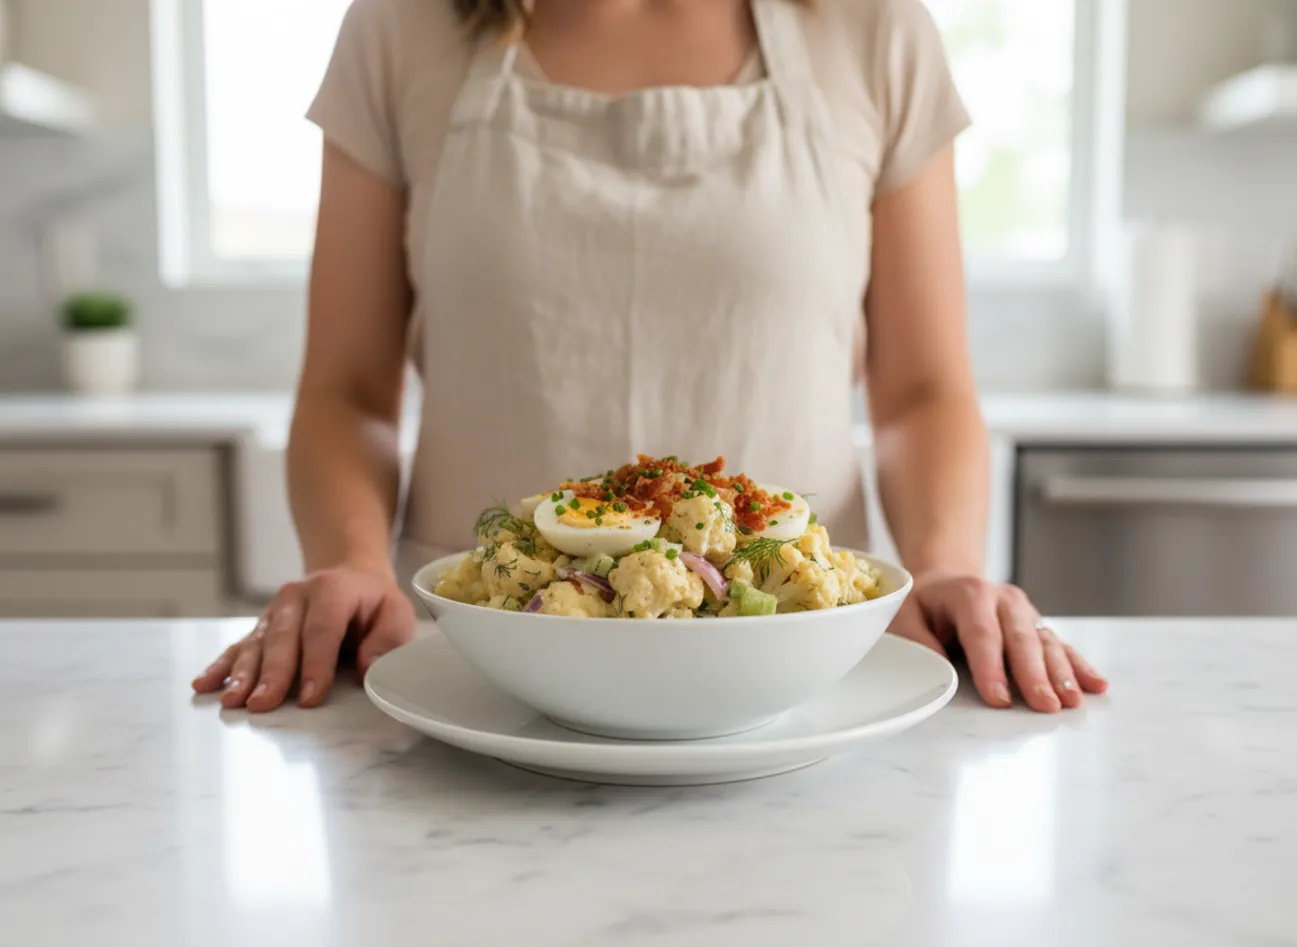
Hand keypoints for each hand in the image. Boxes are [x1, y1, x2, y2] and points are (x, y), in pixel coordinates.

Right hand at [192, 565, 416, 711]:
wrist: (349, 576)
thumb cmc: (374, 604)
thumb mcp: (397, 612)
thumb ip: (388, 638)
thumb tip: (367, 667)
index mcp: (333, 590)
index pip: (322, 629)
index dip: (316, 664)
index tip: (310, 697)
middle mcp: (297, 597)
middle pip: (283, 638)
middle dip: (272, 673)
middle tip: (262, 703)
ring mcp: (275, 611)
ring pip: (257, 643)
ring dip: (243, 673)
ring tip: (232, 700)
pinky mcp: (262, 626)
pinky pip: (239, 646)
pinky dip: (221, 666)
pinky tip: (204, 684)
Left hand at [888, 570, 1107, 711]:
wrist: (947, 579)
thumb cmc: (924, 602)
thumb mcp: (903, 613)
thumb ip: (916, 641)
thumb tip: (938, 672)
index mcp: (969, 594)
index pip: (982, 634)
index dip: (991, 668)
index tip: (998, 699)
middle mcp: (1004, 600)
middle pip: (1021, 640)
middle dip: (1034, 675)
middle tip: (1045, 706)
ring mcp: (1025, 613)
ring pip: (1046, 643)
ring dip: (1062, 673)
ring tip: (1072, 701)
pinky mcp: (1037, 627)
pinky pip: (1061, 646)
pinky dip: (1079, 666)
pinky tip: (1096, 685)